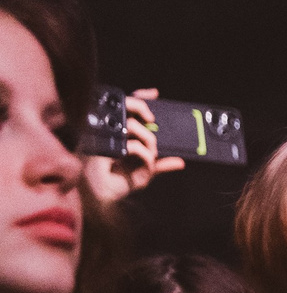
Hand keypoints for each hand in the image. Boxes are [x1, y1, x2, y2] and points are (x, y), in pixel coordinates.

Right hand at [79, 89, 185, 207]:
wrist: (102, 198)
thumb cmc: (118, 183)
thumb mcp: (144, 172)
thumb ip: (159, 164)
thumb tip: (179, 161)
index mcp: (114, 133)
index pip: (123, 107)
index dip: (139, 98)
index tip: (155, 94)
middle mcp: (105, 132)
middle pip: (123, 106)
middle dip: (142, 108)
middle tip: (154, 121)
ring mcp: (101, 139)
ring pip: (130, 125)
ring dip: (149, 140)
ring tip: (153, 154)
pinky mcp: (101, 149)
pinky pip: (132, 146)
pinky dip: (146, 156)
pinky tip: (147, 165)